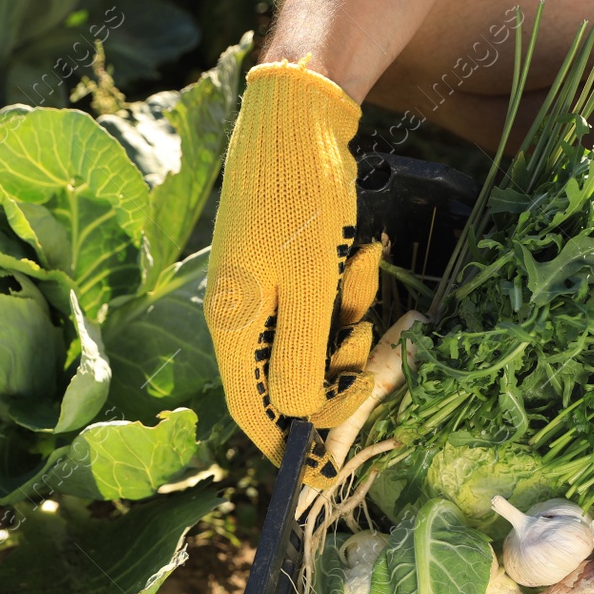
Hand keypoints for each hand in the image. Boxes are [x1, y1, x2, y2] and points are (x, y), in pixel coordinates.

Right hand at [205, 61, 382, 487]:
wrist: (299, 117)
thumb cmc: (299, 198)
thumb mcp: (308, 284)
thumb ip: (299, 357)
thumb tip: (296, 421)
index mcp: (233, 323)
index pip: (253, 410)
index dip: (287, 449)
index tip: (324, 476)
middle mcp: (242, 313)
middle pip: (293, 377)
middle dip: (336, 364)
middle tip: (361, 329)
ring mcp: (267, 288)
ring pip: (319, 340)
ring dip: (350, 319)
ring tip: (356, 267)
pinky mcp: (291, 267)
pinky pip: (327, 304)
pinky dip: (349, 289)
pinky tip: (357, 253)